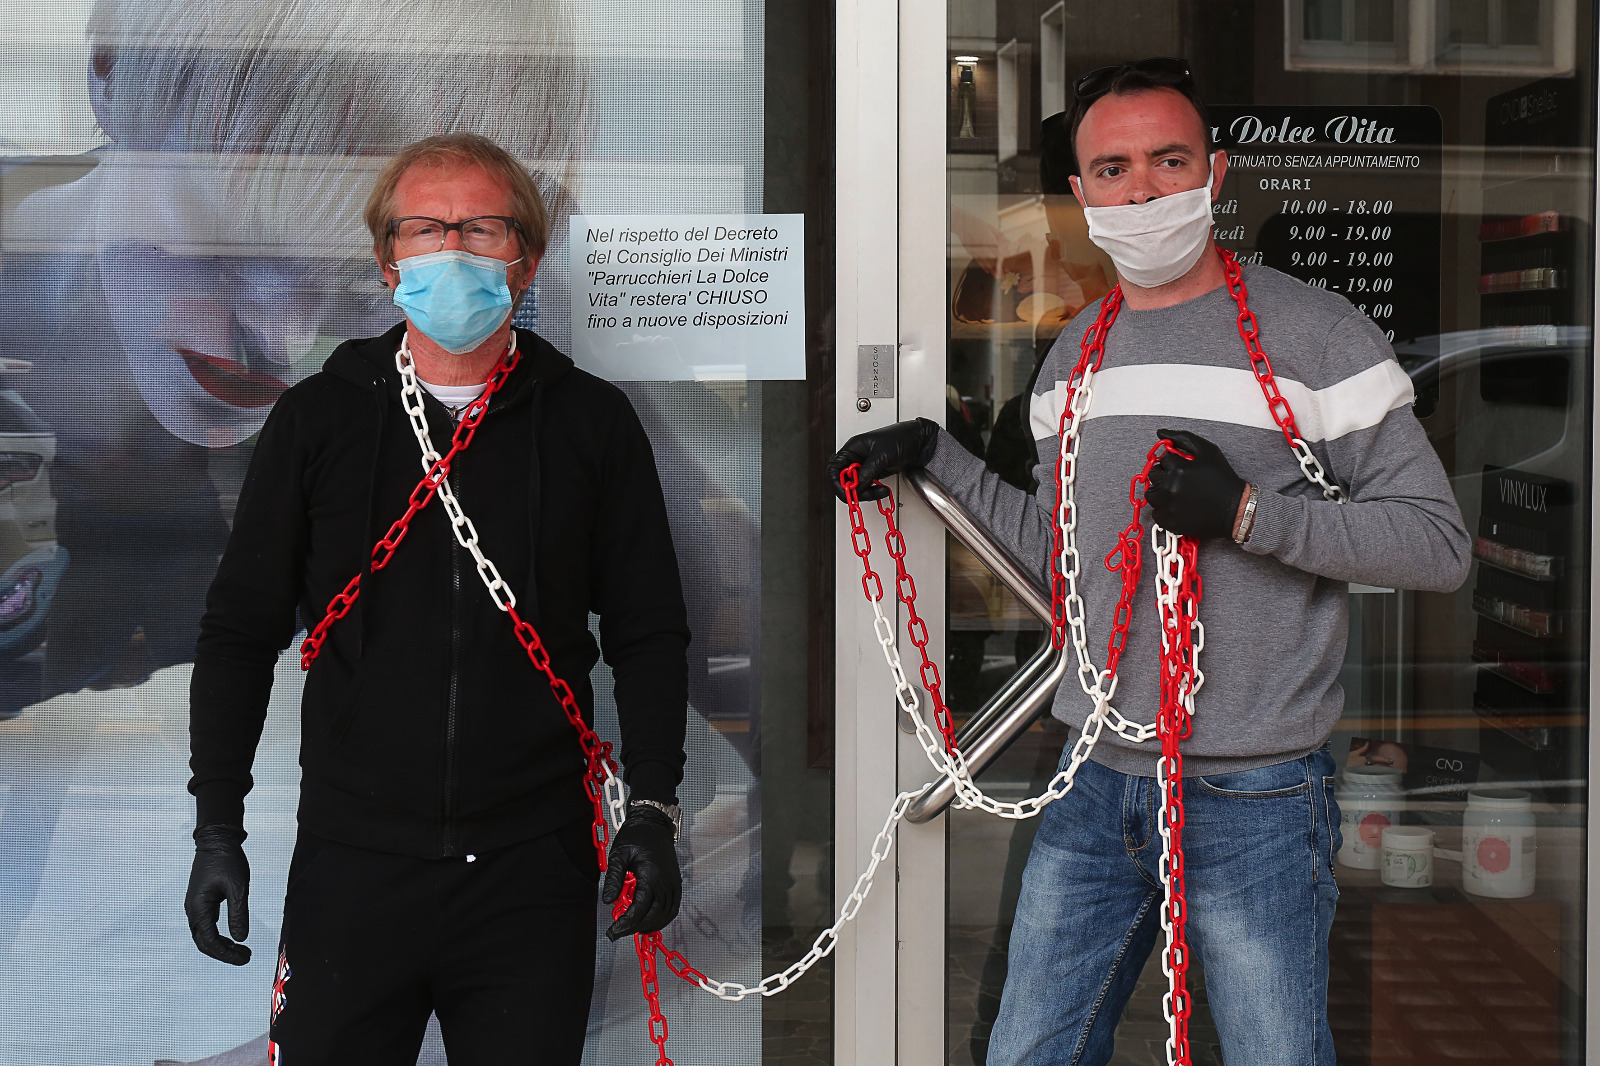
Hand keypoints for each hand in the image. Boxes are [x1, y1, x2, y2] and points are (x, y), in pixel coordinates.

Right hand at [185, 824, 251, 964]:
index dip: (226, 954)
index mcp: (199, 907)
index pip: (209, 941)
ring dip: (221, 945)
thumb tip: (241, 938)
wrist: (217, 840)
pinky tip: (232, 937)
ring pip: (204, 935)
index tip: (244, 958)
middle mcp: (193, 909)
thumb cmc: (227, 860)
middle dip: (223, 953)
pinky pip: (207, 925)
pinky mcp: (202, 901)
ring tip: (241, 951)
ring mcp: (196, 905)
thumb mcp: (238, 887)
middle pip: (204, 942)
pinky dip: (218, 935)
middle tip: (245, 958)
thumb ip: (239, 913)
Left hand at [601, 805, 682, 940]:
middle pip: (653, 916)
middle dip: (634, 928)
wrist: (654, 823)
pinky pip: (672, 908)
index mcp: (651, 875)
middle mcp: (666, 882)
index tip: (612, 931)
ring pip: (665, 915)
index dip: (626, 924)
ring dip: (649, 926)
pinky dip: (661, 919)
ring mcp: (674, 884)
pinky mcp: (676, 884)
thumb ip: (614, 879)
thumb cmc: (636, 836)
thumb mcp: (619, 855)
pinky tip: (648, 921)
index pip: (639, 908)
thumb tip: (608, 901)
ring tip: (631, 928)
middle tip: (617, 933)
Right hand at [827, 417, 940, 501]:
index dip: (837, 482)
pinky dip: (872, 492)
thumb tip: (856, 486)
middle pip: (843, 479)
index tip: (847, 491)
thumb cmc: (902, 438)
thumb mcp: (882, 455)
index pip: (835, 467)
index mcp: (853, 447)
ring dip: (865, 492)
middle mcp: (857, 457)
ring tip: (879, 491)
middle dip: (853, 490)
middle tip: (864, 494)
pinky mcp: (874, 473)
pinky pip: (866, 487)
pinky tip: (882, 489)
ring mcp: (865, 466)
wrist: (921, 443)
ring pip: (856, 486)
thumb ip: (867, 472)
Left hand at [1144, 428, 1247, 539]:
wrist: (1235, 509)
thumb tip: (1160, 432)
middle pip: (1153, 477)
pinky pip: (1156, 514)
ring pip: (1152, 495)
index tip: (1186, 469)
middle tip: (1181, 481)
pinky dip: (1165, 510)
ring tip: (1179, 494)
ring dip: (1161, 492)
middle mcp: (1170, 488)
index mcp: (1178, 469)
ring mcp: (1169, 507)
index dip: (1175, 463)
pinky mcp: (1170, 522)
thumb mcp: (1208, 451)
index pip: (1163, 460)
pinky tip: (1180, 507)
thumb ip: (1182, 438)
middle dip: (1165, 476)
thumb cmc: (1223, 479)